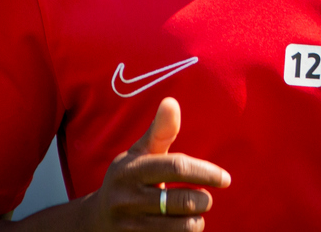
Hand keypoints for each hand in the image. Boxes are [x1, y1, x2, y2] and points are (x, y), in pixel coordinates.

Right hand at [80, 97, 230, 231]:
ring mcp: (129, 226)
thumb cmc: (128, 179)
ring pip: (181, 228)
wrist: (95, 220)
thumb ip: (159, 132)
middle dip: (203, 200)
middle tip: (206, 198)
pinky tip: (182, 227)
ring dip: (196, 221)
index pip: (176, 168)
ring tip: (195, 214)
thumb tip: (172, 102)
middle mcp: (126, 198)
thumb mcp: (139, 154)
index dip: (205, 172)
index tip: (225, 178)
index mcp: (130, 169)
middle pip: (182, 201)